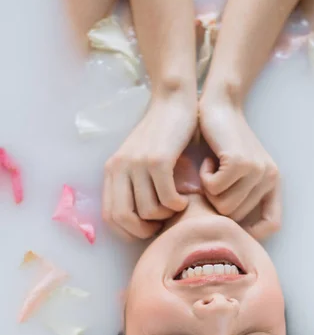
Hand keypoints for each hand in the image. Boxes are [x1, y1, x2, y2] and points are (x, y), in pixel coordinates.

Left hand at [103, 92, 197, 240]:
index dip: (127, 231)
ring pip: (148, 210)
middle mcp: (120, 167)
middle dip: (143, 230)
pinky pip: (166, 197)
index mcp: (112, 170)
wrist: (172, 103)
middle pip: (123, 218)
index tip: (146, 229)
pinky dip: (176, 205)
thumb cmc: (161, 135)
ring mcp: (138, 163)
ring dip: (165, 216)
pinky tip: (184, 199)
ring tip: (175, 206)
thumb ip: (133, 183)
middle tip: (161, 224)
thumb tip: (140, 219)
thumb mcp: (138, 159)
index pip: (109, 216)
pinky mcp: (158, 159)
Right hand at [199, 94, 280, 239]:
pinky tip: (207, 162)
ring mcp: (257, 170)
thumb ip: (237, 196)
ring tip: (211, 170)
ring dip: (210, 192)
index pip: (272, 224)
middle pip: (237, 218)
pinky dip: (205, 179)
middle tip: (211, 181)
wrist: (219, 106)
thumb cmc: (221, 141)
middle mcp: (270, 178)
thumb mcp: (236, 173)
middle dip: (217, 204)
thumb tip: (224, 231)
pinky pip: (216, 190)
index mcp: (272, 183)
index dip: (250, 233)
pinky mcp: (241, 162)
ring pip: (225, 207)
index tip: (228, 225)